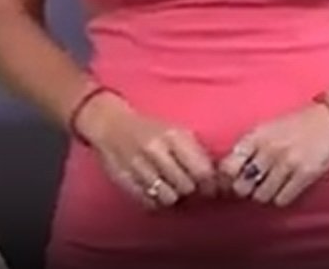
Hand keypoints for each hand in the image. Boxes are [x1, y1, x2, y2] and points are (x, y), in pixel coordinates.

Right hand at [73, 93, 219, 208]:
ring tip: (174, 190)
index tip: (212, 188)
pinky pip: (149, 203)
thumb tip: (217, 178)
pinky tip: (158, 192)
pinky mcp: (125, 181)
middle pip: (186, 187)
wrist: (110, 125)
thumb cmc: (150, 129)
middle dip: (193, 191)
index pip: (201, 171)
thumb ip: (196, 152)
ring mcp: (138, 167)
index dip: (210, 184)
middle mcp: (156, 151)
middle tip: (192, 189)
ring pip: (169, 198)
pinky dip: (157, 202)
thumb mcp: (177, 131)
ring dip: (175, 198)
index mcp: (173, 136)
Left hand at [220, 105, 328, 206]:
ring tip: (276, 184)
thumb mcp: (268, 129)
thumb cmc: (299, 124)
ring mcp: (286, 162)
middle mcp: (268, 149)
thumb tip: (229, 176)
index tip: (237, 179)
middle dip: (248, 189)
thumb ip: (248, 149)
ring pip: (261, 197)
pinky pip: (282, 200)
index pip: (227, 167)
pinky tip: (289, 186)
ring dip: (267, 195)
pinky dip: (283, 197)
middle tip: (258, 185)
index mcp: (256, 136)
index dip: (229, 178)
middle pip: (242, 187)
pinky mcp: (304, 174)